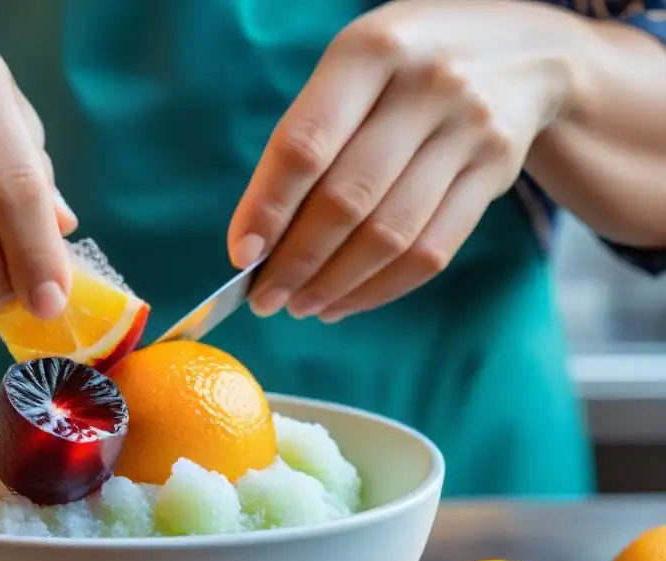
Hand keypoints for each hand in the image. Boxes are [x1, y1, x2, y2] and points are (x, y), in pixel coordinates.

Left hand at [229, 0, 583, 321]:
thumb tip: (258, 239)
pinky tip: (345, 302)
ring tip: (301, 305)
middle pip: (348, 199)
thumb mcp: (354, 68)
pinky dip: (380, 289)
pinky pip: (432, 251)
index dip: (268, 209)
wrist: (524, 50)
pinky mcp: (496, 173)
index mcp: (371, 51)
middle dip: (297, 262)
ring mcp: (470, 130)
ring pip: (391, 235)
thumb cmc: (404, 69)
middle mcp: (427, 86)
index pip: (306, 145)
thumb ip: (309, 138)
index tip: (241, 256)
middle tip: (265, 297)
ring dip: (336, 284)